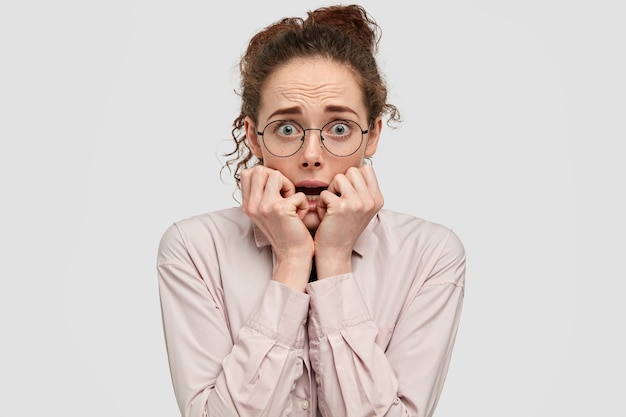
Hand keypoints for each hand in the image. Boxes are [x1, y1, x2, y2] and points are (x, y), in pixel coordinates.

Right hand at [240, 166, 313, 290]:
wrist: (293, 256)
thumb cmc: (285, 233)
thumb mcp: (267, 213)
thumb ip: (262, 195)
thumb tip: (267, 173)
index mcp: (247, 205)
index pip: (248, 173)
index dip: (265, 177)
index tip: (275, 192)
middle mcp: (252, 205)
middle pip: (259, 170)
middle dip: (276, 178)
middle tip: (285, 195)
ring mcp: (265, 207)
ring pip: (276, 175)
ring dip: (289, 187)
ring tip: (292, 203)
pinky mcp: (281, 209)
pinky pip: (297, 193)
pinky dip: (303, 203)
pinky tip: (300, 216)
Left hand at [314, 165, 383, 277]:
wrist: (335, 252)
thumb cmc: (343, 229)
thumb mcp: (361, 208)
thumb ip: (363, 189)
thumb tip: (359, 164)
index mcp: (378, 199)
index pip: (367, 169)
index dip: (353, 178)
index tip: (348, 195)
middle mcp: (371, 200)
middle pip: (352, 170)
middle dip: (341, 184)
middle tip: (338, 202)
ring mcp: (357, 203)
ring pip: (338, 177)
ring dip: (331, 191)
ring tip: (332, 208)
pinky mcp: (341, 207)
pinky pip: (325, 192)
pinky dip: (321, 203)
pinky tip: (325, 216)